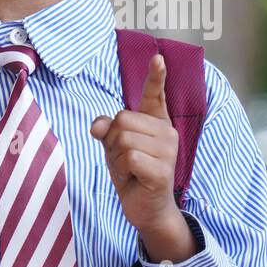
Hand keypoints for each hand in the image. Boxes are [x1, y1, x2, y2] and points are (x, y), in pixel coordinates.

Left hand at [90, 54, 178, 232]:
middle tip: (124, 160)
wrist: (147, 209)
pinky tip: (134, 178)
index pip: (155, 95)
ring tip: (129, 170)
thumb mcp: (115, 148)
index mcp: (157, 122)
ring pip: (123, 139)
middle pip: (122, 119)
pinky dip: (122, 169)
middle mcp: (166, 132)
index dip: (156, 76)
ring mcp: (168, 151)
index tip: (157, 58)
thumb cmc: (132, 174)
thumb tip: (98, 124)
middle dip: (112, 141)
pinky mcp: (162, 170)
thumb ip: (107, 130)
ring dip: (116, 157)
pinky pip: (129, 157)